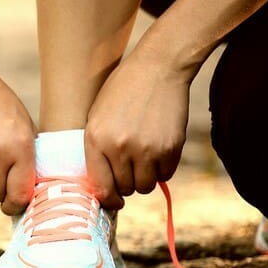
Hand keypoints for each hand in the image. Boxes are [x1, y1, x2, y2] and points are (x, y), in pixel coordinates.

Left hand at [84, 46, 195, 208]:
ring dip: (145, 178)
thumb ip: (97, 149)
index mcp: (96, 139)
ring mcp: (147, 150)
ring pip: (146, 186)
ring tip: (143, 159)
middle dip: (126, 184)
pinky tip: (158, 150)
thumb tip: (102, 185)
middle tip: (129, 170)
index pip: (101, 186)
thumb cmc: (122, 91)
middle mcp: (120, 148)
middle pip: (125, 189)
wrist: (158, 67)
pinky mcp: (170, 148)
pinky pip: (166, 174)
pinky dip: (162, 169)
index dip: (107, 199)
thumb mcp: (97, 117)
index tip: (113, 200)